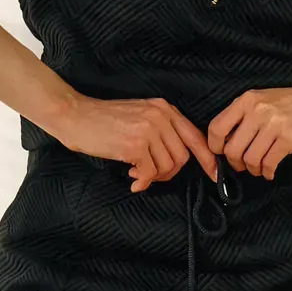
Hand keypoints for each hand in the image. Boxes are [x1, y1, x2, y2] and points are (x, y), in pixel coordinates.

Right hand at [51, 94, 218, 191]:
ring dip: (154, 177)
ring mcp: (148, 129)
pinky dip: (143, 181)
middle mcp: (160, 116)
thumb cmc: (105, 119)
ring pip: (168, 166)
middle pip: (182, 156)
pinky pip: (151, 172)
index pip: (195, 136)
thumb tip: (178, 159)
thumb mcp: (140, 115)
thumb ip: (161, 131)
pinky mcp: (135, 145)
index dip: (207, 158)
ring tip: (137, 174)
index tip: (215, 176)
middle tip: (151, 175)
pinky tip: (132, 180)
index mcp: (164, 108)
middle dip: (169, 172)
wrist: (76, 115)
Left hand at [207, 81, 291, 178]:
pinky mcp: (290, 139)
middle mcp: (258, 111)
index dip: (215, 146)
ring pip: (250, 159)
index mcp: (247, 100)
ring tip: (258, 168)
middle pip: (232, 149)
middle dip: (235, 163)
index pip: (216, 127)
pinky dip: (267, 172)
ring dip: (252, 169)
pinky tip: (270, 171)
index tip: (221, 153)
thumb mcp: (263, 99)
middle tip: (242, 165)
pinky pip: (268, 163)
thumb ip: (243, 116)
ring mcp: (274, 125)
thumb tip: (222, 142)